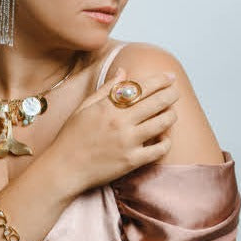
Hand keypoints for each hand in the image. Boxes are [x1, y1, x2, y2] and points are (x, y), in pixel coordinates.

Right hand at [47, 67, 178, 193]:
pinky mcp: (131, 161)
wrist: (64, 168)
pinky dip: (166, 142)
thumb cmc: (71, 137)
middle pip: (156, 103)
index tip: (169, 76)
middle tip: (176, 91)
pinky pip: (158, 150)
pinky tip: (165, 138)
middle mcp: (120, 122)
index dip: (158, 80)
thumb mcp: (84, 108)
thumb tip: (123, 72)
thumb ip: (106, 89)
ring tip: (172, 113)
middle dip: (170, 94)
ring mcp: (127, 142)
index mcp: (107, 107)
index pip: (140, 88)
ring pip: (162, 124)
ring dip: (171, 116)